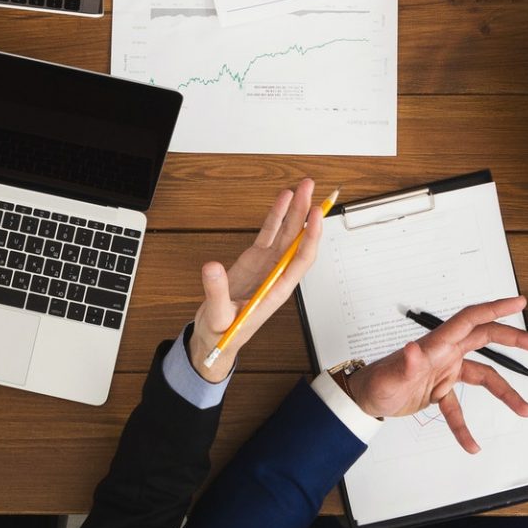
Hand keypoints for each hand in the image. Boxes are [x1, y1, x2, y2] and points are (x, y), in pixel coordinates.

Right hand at [190, 179, 324, 381]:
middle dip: (306, 213)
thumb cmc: (223, 334)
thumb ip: (216, 293)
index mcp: (277, 291)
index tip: (316, 216)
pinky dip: (276, 217)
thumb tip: (212, 267)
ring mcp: (266, 266)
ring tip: (301, 188)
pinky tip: (282, 201)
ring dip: (294, 211)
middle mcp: (277, 275)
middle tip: (310, 188)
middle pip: (297, 240)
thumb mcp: (219, 318)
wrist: (214, 339)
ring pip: (286, 234)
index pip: (300, 260)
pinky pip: (269, 235)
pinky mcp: (254, 260)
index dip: (310, 237)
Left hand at [340, 297, 527, 452]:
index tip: (519, 303)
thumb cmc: (374, 383)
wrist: (363, 399)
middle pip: (487, 339)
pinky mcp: (440, 389)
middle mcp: (445, 353)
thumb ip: (405, 365)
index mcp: (437, 344)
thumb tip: (414, 350)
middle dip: (515, 340)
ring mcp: (445, 370)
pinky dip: (466, 425)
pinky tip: (472, 444)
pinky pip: (460, 406)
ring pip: (484, 375)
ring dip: (505, 392)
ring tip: (525, 410)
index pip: (471, 319)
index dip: (496, 308)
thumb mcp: (389, 377)